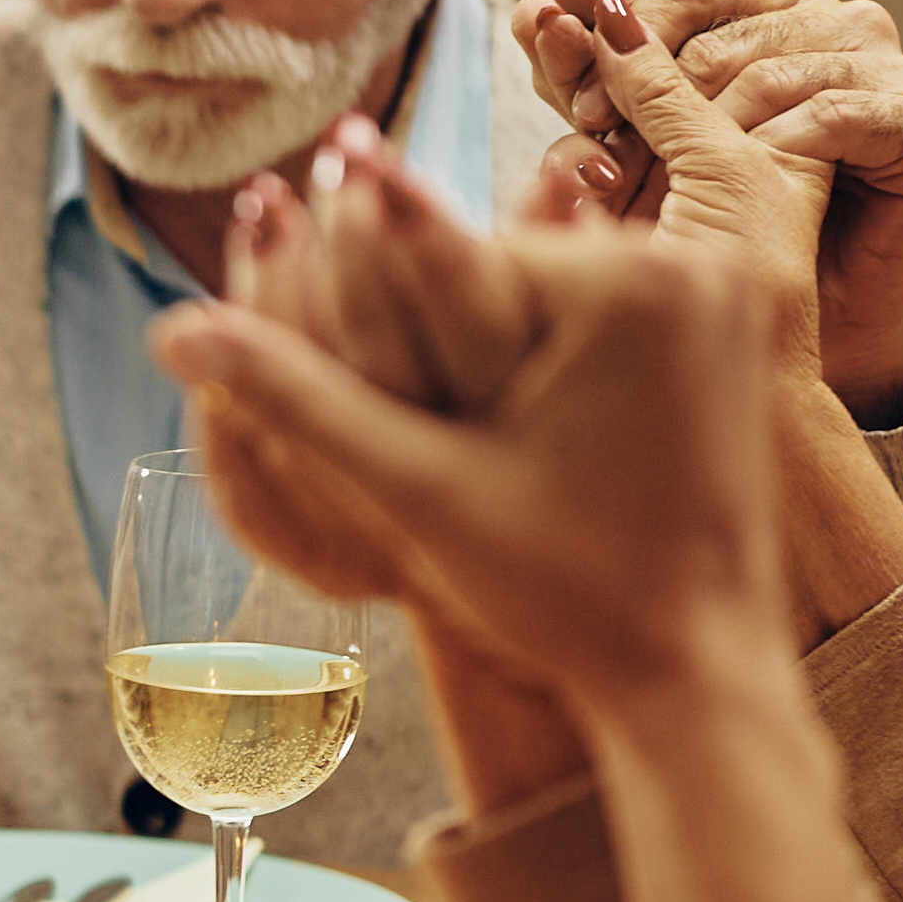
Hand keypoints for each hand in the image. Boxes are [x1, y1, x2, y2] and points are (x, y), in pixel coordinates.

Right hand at [155, 206, 796, 723]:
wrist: (696, 670)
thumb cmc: (569, 594)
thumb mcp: (416, 487)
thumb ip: (296, 395)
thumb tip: (171, 329)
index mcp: (630, 285)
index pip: (446, 254)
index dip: (358, 290)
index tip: (276, 231)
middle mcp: (697, 266)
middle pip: (496, 267)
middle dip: (421, 318)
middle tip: (339, 313)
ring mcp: (724, 298)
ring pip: (539, 290)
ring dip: (476, 335)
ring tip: (426, 388)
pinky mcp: (731, 334)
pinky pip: (598, 316)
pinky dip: (538, 355)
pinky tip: (502, 407)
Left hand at [515, 0, 902, 412]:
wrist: (799, 326)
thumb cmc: (719, 229)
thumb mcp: (641, 140)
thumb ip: (600, 71)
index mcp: (771, 3)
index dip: (620, 36)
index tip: (575, 102)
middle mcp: (836, 20)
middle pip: (722, 28)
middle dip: (645, 86)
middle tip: (600, 148)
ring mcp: (890, 67)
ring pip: (770, 72)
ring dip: (701, 132)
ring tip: (661, 181)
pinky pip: (837, 114)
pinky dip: (778, 149)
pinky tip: (745, 182)